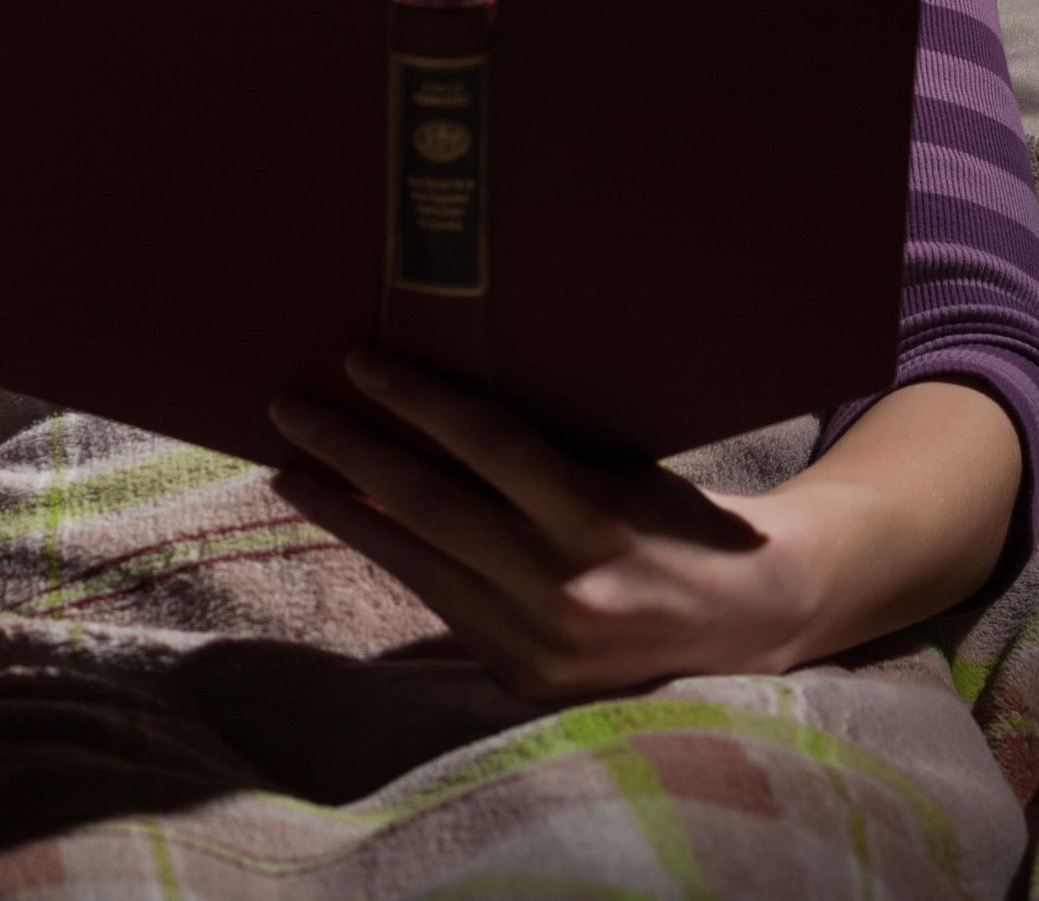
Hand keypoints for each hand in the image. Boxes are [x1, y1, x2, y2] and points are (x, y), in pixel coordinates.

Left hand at [268, 349, 828, 701]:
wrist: (751, 622)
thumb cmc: (682, 518)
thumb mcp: (624, 467)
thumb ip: (540, 449)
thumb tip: (430, 402)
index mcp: (599, 517)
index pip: (487, 443)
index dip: (416, 398)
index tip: (356, 360)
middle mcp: (564, 586)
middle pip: (430, 503)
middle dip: (349, 449)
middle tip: (287, 406)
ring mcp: (539, 642)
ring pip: (417, 562)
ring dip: (344, 510)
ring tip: (291, 469)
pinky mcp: (521, 678)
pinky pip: (439, 603)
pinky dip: (390, 557)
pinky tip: (350, 522)